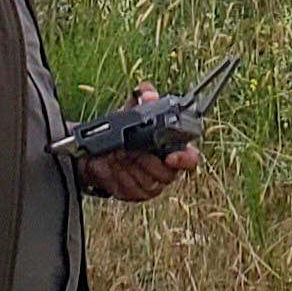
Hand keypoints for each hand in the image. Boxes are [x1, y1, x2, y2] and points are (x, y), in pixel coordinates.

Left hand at [77, 87, 200, 203]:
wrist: (100, 151)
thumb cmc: (124, 130)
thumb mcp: (132, 109)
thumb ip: (143, 97)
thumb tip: (149, 95)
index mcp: (173, 148)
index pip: (191, 159)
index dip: (184, 160)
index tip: (170, 157)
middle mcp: (166, 170)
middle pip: (166, 174)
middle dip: (147, 161)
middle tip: (132, 150)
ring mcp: (152, 185)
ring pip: (148, 182)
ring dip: (132, 168)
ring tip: (122, 154)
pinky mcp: (136, 195)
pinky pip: (132, 190)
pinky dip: (121, 177)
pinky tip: (116, 167)